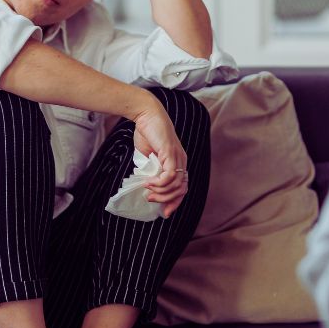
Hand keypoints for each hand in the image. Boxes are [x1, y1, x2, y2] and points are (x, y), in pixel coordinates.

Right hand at [131, 98, 188, 218]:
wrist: (146, 114)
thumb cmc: (147, 133)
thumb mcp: (148, 157)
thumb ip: (150, 170)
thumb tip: (146, 185)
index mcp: (178, 162)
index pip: (182, 188)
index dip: (174, 202)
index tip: (163, 212)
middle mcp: (182, 161)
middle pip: (182, 190)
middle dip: (167, 200)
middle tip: (151, 200)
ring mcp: (178, 157)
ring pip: (176, 185)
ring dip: (161, 192)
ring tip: (147, 192)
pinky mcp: (171, 153)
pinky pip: (170, 175)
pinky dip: (159, 183)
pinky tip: (148, 183)